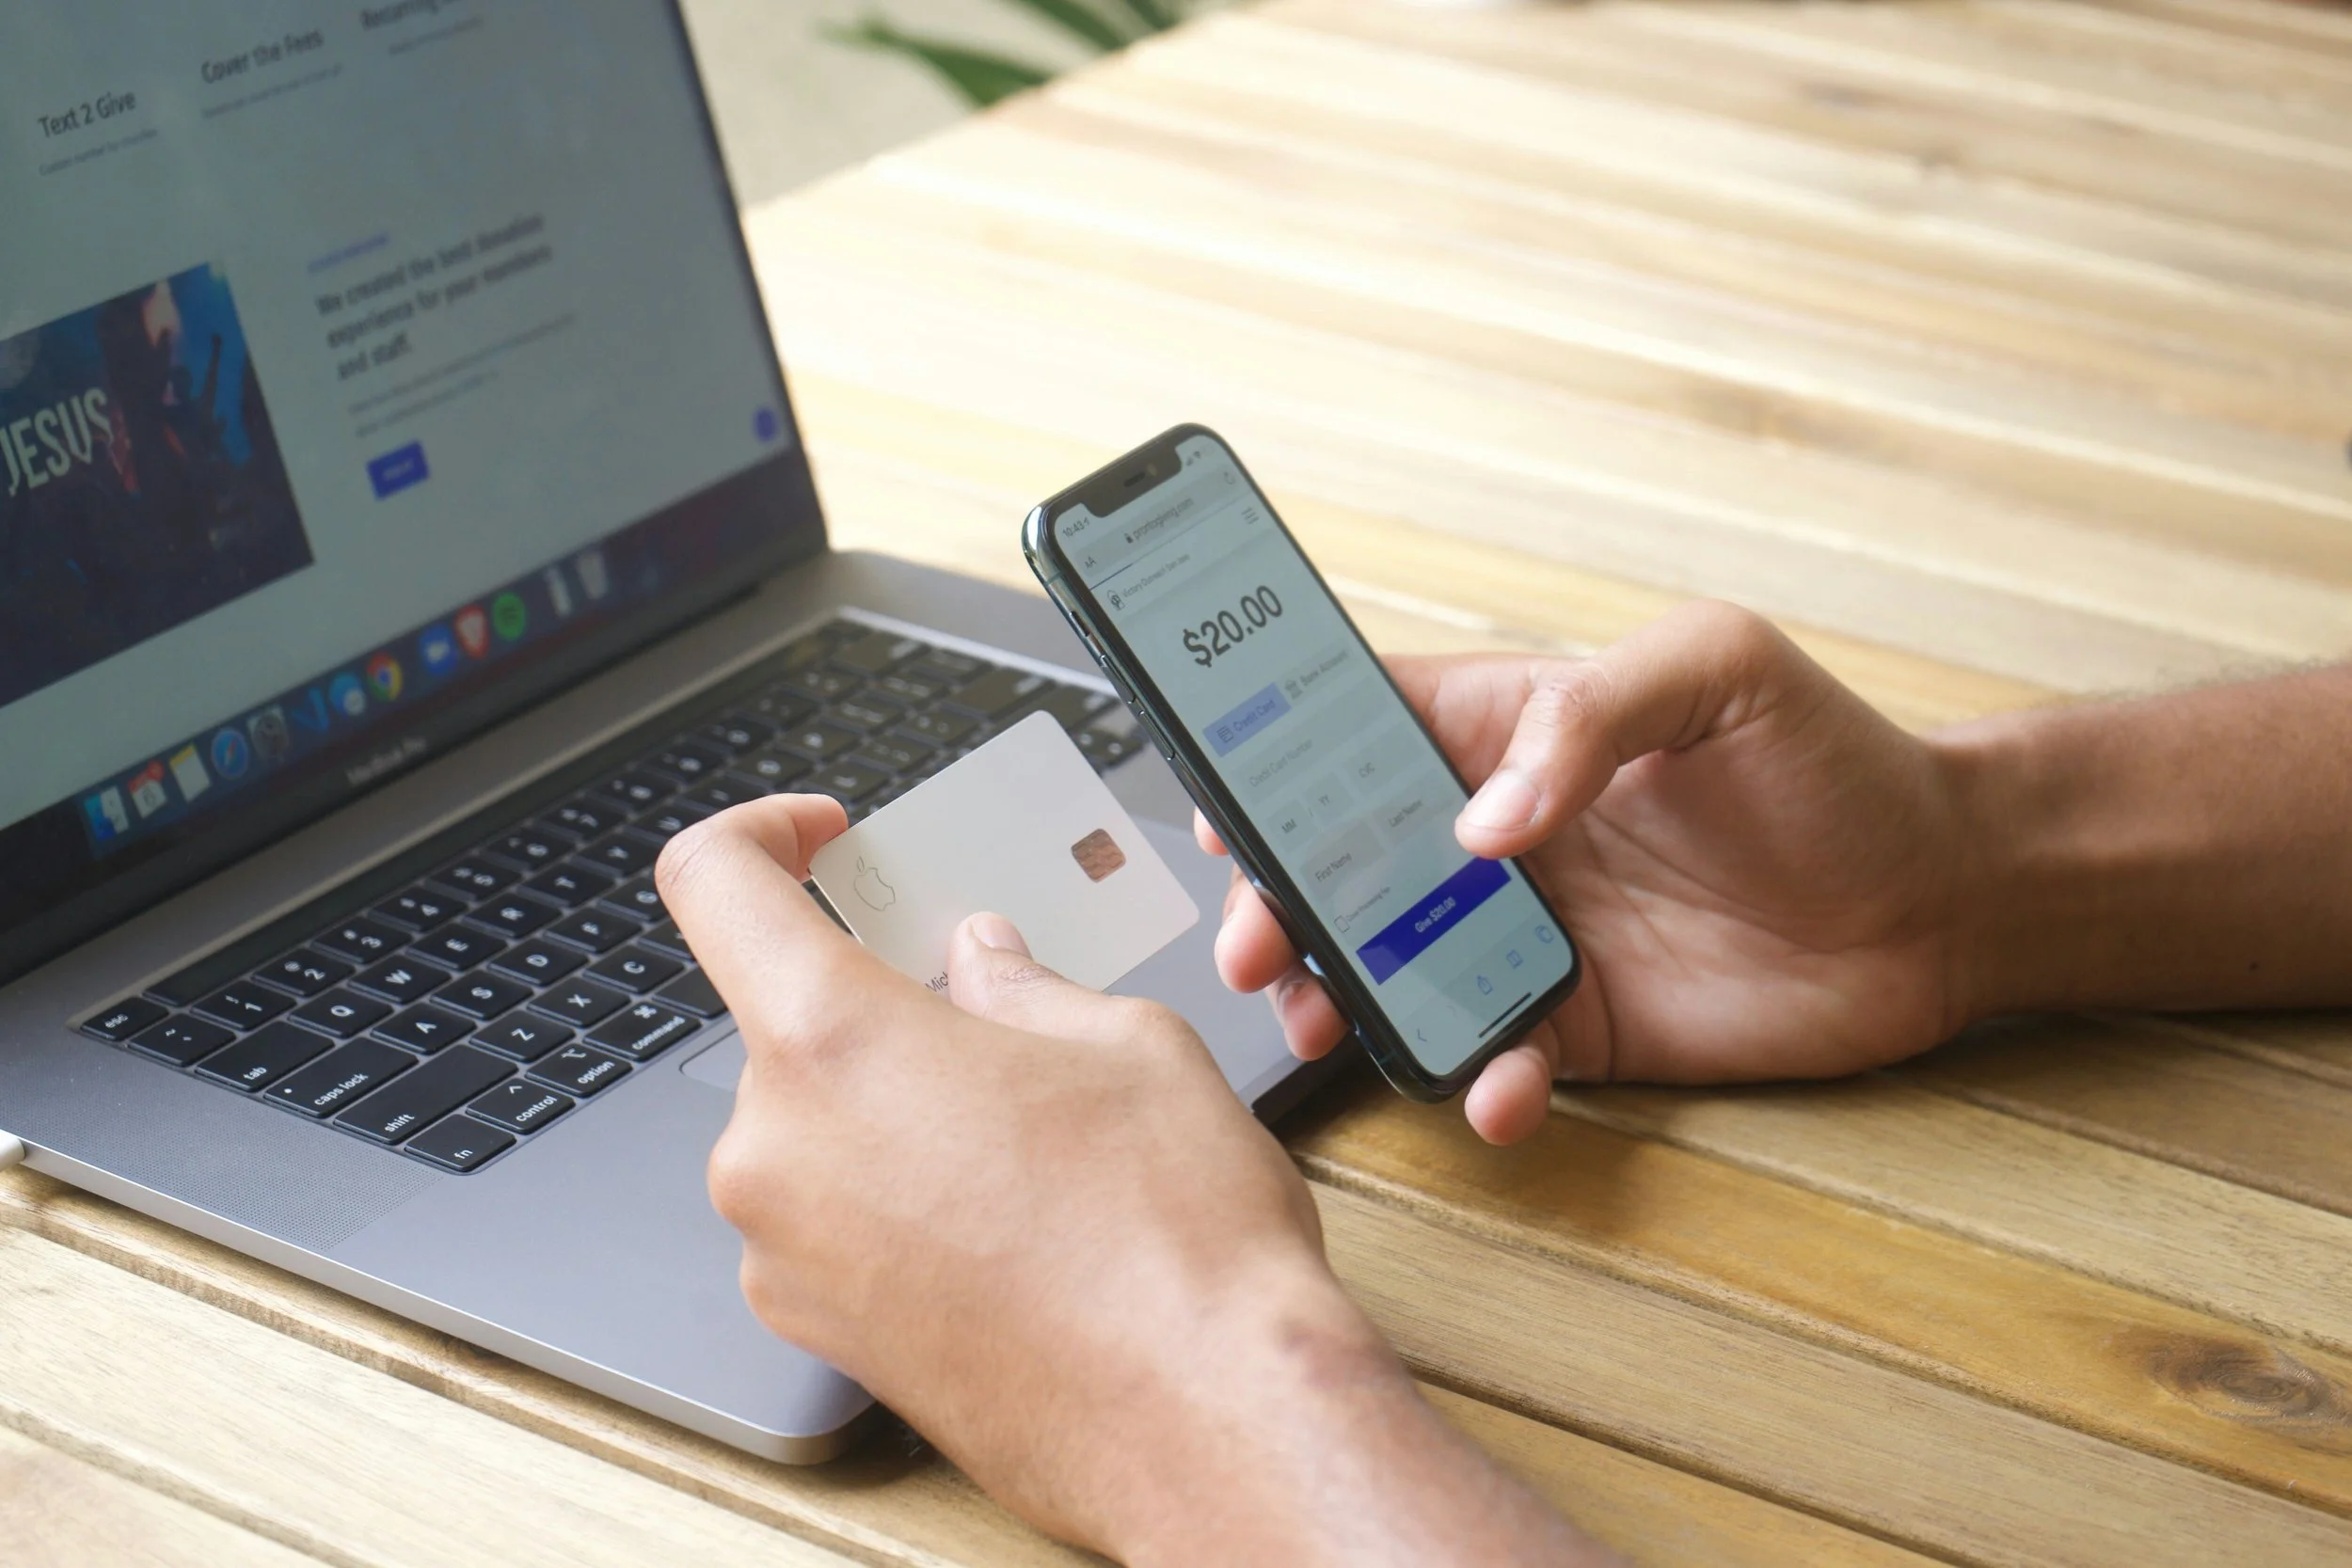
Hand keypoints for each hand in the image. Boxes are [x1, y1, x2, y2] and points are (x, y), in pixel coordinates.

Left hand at [658, 796, 1607, 1564]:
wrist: (1210, 1429)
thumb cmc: (1178, 1244)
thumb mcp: (1126, 1044)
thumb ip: (1023, 984)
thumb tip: (980, 967)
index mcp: (833, 1044)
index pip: (713, 884)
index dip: (760, 833)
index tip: (820, 839)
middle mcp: (777, 1154)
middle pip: (786, 1021)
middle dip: (885, 1001)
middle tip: (995, 1010)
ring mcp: (786, 1260)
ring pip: (817, 1127)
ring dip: (898, 1103)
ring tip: (1034, 1132)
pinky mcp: (823, 1336)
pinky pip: (834, 1220)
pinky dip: (900, 1192)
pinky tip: (1015, 1214)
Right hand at [1209, 601, 1971, 1144]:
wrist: (1946, 901)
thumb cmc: (1838, 760)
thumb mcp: (1720, 668)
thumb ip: (1593, 713)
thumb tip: (1484, 822)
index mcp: (1511, 728)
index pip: (1358, 729)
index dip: (1274, 760)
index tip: (1224, 805)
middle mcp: (1499, 836)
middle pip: (1343, 862)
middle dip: (1279, 903)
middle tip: (1255, 942)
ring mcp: (1531, 935)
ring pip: (1392, 970)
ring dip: (1342, 1001)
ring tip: (1326, 1025)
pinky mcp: (1580, 1026)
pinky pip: (1495, 1059)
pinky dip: (1480, 1084)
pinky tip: (1500, 1087)